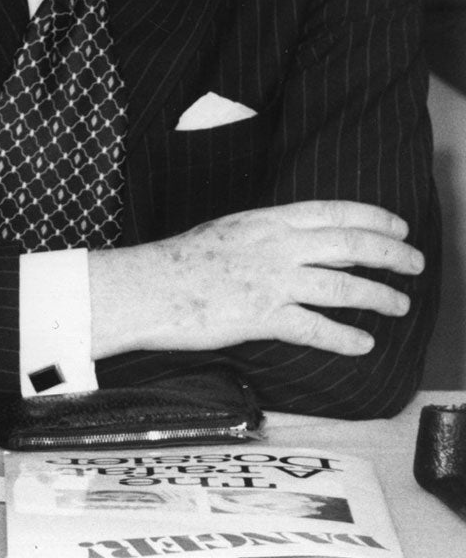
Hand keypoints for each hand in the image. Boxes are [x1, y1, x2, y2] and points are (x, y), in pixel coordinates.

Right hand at [89, 202, 424, 360]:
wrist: (143, 287)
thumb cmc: (176, 262)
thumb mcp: (227, 233)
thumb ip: (267, 236)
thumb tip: (307, 244)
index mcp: (264, 221)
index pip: (333, 212)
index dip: (374, 218)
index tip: (399, 226)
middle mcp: (273, 246)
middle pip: (350, 245)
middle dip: (391, 254)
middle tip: (415, 264)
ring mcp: (270, 281)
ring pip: (343, 287)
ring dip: (379, 296)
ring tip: (399, 305)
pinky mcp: (261, 316)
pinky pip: (316, 329)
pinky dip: (344, 338)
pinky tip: (362, 344)